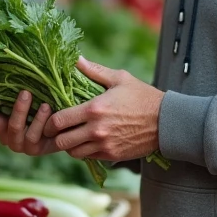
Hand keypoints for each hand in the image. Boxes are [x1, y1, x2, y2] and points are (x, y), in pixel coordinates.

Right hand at [0, 91, 58, 156]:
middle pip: (12, 126)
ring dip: (38, 120)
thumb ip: (15, 89)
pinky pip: (46, 141)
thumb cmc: (35, 104)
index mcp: (0, 124)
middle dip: (20, 110)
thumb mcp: (25, 97)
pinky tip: (56, 116)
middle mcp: (10, 137)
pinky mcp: (41, 150)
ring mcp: (25, 146)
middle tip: (26, 93)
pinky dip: (49, 128)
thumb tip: (11, 66)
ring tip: (46, 105)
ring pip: (29, 135)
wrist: (56, 127)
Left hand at [42, 57, 162, 161]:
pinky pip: (88, 157)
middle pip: (61, 141)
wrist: (166, 121)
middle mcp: (96, 130)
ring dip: (69, 145)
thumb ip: (94, 70)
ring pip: (73, 152)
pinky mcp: (112, 155)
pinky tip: (87, 141)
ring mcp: (104, 145)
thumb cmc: (143, 96)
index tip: (50, 117)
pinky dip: (83, 151)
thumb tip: (75, 59)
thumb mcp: (119, 78)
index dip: (50, 121)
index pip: (59, 120)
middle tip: (56, 130)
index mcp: (94, 109)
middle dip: (55, 136)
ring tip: (71, 135)